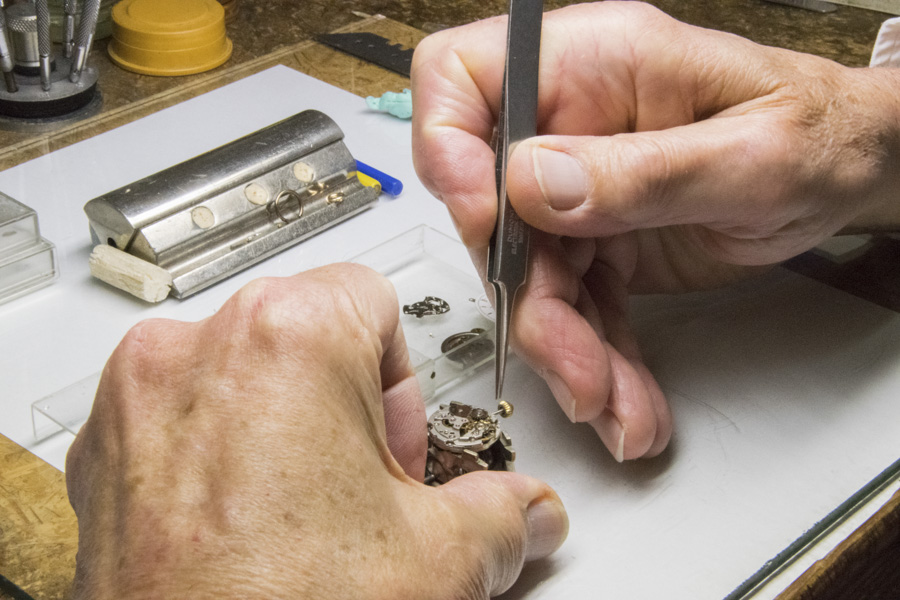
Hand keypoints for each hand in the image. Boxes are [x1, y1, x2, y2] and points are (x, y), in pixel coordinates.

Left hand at [65, 264, 567, 598]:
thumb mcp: (435, 561)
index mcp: (285, 336)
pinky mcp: (102, 455)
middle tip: (362, 489)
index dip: (401, 377)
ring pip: (239, 372)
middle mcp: (193, 349)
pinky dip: (219, 457)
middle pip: (303, 333)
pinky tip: (250, 531)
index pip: (370, 297)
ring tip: (304, 518)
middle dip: (346, 406)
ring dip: (282, 429)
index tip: (396, 442)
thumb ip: (499, 512)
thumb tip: (525, 510)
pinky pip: (180, 420)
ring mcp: (135, 402)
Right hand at [411, 1, 899, 459]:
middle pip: (494, 211)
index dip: (449, 147)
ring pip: (533, 277)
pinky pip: (577, 305)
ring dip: (566, 351)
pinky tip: (624, 399)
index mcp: (596, 65)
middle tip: (575, 368)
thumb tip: (530, 184)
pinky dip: (596, 358)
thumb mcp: (749, 154)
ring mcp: (581, 186)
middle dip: (531, 301)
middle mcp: (571, 124)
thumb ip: (640, 171)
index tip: (487, 221)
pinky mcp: (599, 240)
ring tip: (614, 405)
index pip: (465, 78)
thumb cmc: (821, 134)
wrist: (853, 172)